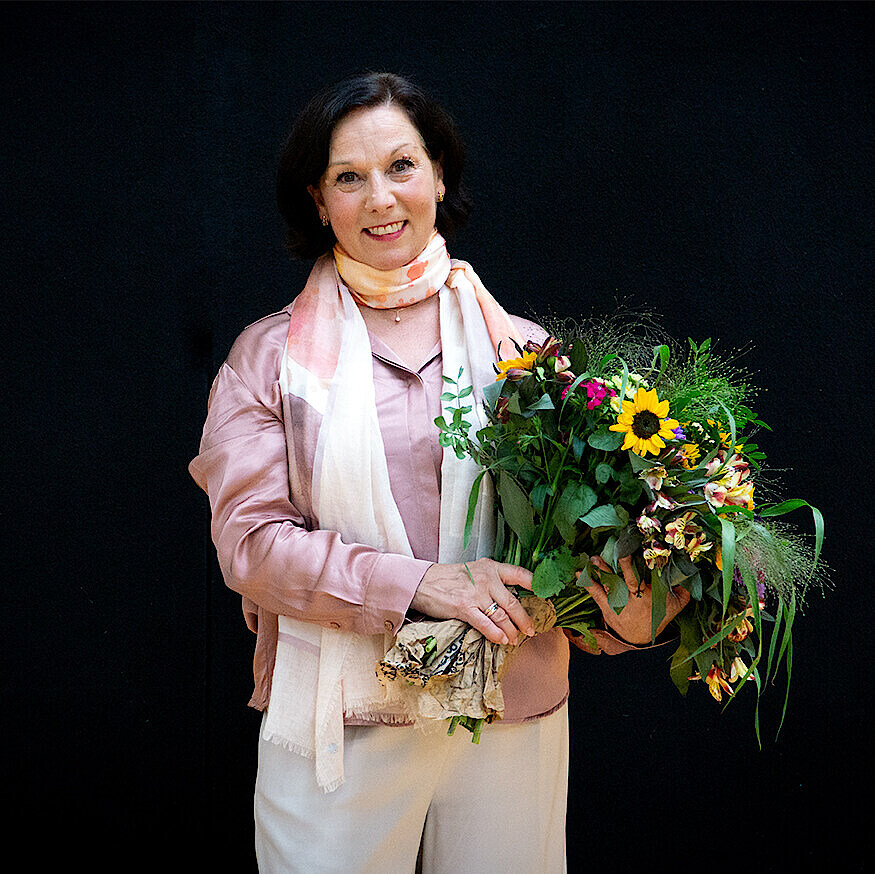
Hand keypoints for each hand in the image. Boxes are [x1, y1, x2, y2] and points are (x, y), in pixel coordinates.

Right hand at [411, 558, 536, 645]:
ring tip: (515, 639)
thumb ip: (490, 580)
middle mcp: (486, 578)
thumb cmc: (447, 578)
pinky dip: (496, 634)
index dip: (535, 584)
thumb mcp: (472, 570)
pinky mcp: (464, 607)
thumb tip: (508, 599)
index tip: (546, 595)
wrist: (422, 582)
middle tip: (531, 630)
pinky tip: (502, 640)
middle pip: (513, 602)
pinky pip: (486, 624)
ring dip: (511, 631)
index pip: (519, 573)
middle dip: (525, 619)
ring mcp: (475, 593)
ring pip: (502, 616)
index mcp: (490, 567)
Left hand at [583, 555, 689, 644]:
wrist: (639, 639)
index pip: (643, 579)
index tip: (633, 554)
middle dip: (620, 569)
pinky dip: (588, 584)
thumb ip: (682, 589)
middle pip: (626, 582)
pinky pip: (596, 595)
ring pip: (609, 586)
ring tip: (594, 559)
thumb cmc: (657, 616)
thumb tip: (687, 570)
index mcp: (648, 597)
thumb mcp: (676, 605)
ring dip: (601, 572)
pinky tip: (580, 573)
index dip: (638, 567)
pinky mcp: (606, 609)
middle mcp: (632, 600)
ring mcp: (617, 605)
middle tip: (612, 555)